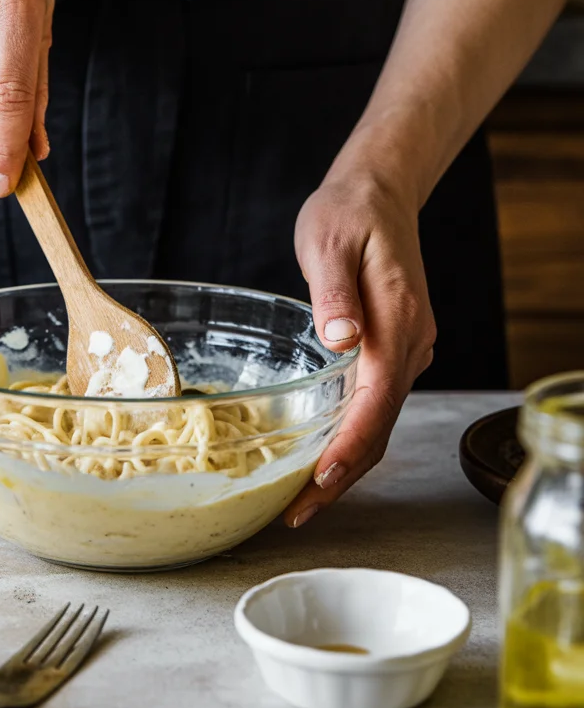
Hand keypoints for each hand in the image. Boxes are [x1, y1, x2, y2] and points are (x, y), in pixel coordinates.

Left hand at [284, 174, 436, 526]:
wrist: (379, 194)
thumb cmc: (350, 213)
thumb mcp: (332, 241)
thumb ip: (336, 291)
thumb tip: (341, 339)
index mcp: (398, 322)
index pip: (377, 400)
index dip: (349, 446)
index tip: (320, 480)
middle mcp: (410, 344)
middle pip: (380, 426)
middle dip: (341, 475)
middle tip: (297, 512)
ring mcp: (406, 350)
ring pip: (379, 422)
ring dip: (345, 465)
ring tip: (302, 501)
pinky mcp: (393, 350)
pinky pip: (375, 406)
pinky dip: (350, 438)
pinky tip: (320, 457)